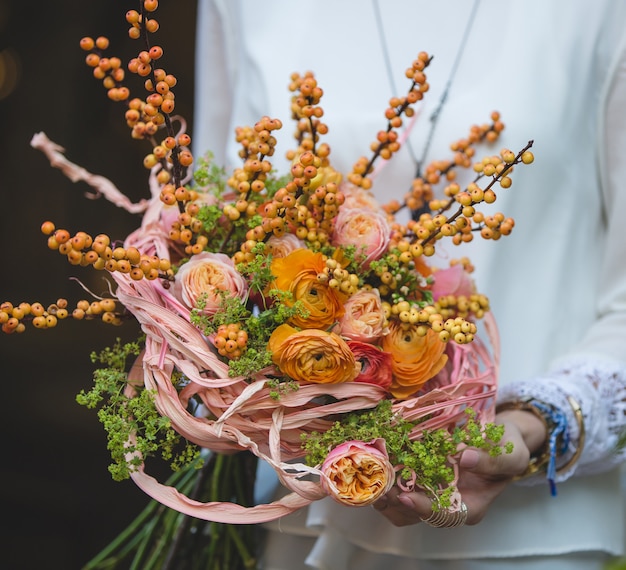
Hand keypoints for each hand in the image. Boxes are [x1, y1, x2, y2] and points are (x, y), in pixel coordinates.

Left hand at [373, 410, 545, 525]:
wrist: (502, 436)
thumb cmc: (509, 450)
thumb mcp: (510, 455)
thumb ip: (491, 459)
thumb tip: (466, 457)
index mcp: (469, 507)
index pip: (443, 516)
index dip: (423, 509)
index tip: (405, 496)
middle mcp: (447, 503)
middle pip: (414, 514)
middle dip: (394, 501)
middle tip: (378, 484)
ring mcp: (433, 489)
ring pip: (401, 502)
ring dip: (385, 490)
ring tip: (373, 472)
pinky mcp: (423, 474)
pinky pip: (400, 481)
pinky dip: (389, 472)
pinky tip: (379, 458)